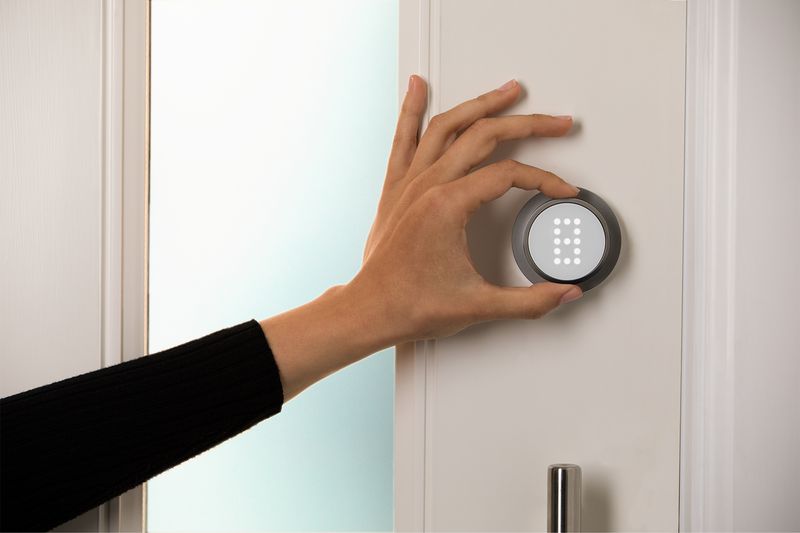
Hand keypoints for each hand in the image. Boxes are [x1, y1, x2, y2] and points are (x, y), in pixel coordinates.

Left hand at [355, 75, 581, 339]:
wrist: (370, 309)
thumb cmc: (411, 304)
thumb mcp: (479, 306)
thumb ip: (530, 301)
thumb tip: (564, 292)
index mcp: (448, 205)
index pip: (510, 175)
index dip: (545, 179)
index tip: (561, 190)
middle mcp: (428, 185)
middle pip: (485, 135)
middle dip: (528, 124)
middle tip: (556, 122)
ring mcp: (409, 183)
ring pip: (448, 125)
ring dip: (482, 103)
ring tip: (507, 91)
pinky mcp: (396, 188)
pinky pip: (404, 137)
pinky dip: (411, 109)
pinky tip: (417, 87)